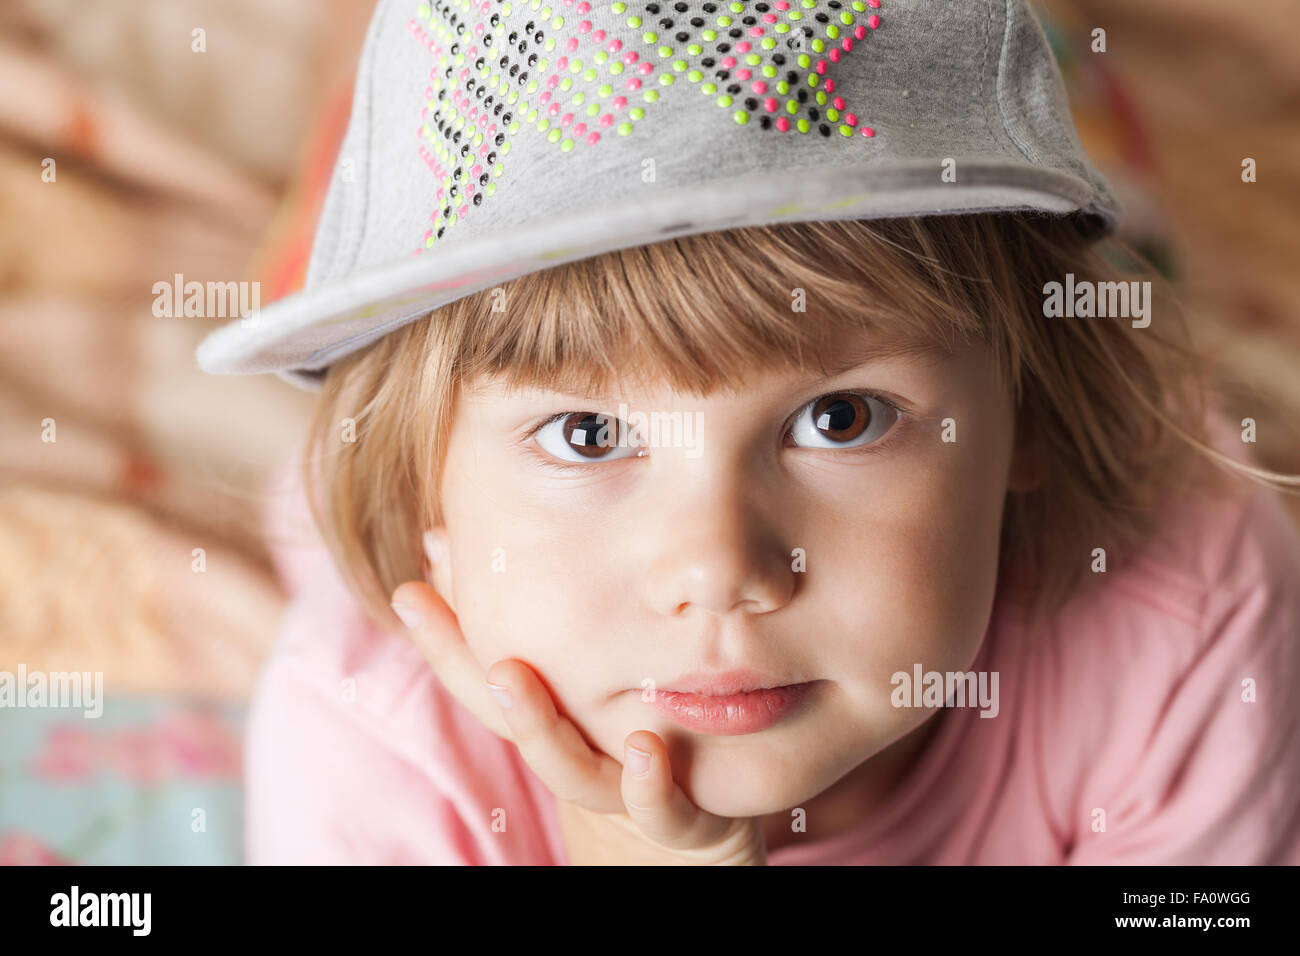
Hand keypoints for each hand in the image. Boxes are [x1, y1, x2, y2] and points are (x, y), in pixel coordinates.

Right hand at [389, 579, 766, 864]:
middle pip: (507, 718)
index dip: (445, 636)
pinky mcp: (690, 824)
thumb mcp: (628, 676)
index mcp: (563, 721)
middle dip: (461, 661)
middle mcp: (584, 759)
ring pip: (576, 776)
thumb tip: (506, 552)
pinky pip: (668, 817)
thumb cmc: (676, 744)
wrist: (726, 825)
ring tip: (510, 674)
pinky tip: (645, 750)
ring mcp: (629, 794)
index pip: (487, 677)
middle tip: (417, 599)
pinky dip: (651, 791)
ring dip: (538, 726)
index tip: (409, 582)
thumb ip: (576, 622)